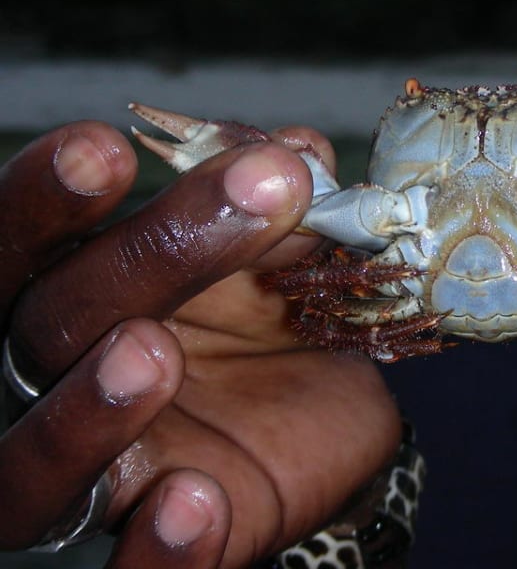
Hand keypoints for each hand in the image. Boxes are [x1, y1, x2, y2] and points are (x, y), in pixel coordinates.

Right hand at [0, 121, 401, 566]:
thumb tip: (298, 148)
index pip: (25, 247)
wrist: (326, 411)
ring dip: (86, 411)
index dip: (42, 202)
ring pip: (34, 467)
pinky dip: (155, 552)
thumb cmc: (276, 317)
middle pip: (50, 326)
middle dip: (139, 262)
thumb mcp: (284, 255)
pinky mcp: (165, 544)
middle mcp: (62, 384)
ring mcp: (103, 477)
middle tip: (245, 202)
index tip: (105, 149)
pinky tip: (195, 502)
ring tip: (152, 354)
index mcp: (82, 296)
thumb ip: (279, 206)